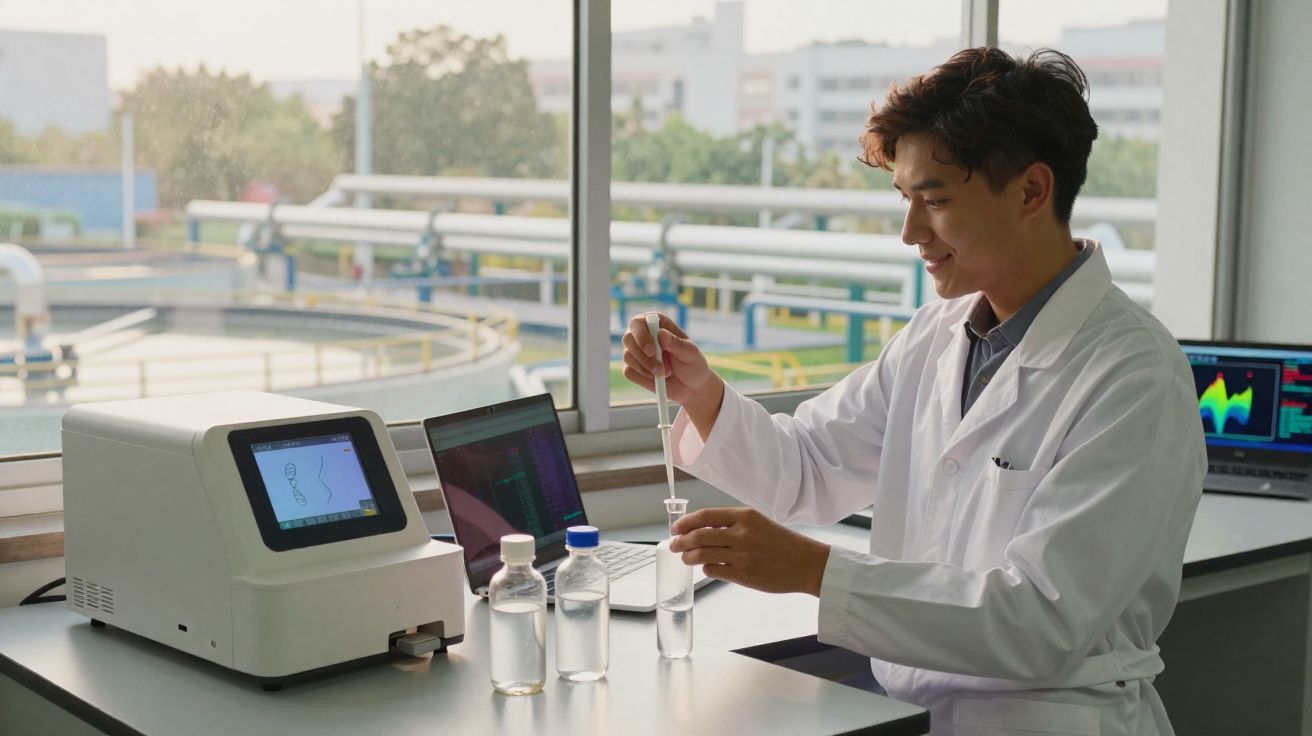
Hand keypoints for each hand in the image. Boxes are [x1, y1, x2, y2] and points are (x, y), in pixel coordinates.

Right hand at [621, 312, 723, 437]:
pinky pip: (629, 372)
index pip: (639, 323)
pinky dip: (643, 377)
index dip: (642, 335)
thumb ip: (676, 343)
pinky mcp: (632, 368)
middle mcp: (642, 335)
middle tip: (661, 369)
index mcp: (657, 323)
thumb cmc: (693, 364)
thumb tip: (661, 334)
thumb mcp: (690, 353)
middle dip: (643, 357)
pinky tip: (656, 378)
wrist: (692, 387)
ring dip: (646, 369)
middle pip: (628, 339)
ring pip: (628, 357)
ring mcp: (635, 352)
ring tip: (665, 373)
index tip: (652, 351)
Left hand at [669, 508, 830, 595]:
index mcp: (745, 516)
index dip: (686, 522)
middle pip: (699, 536)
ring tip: (686, 558)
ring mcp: (742, 556)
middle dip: (681, 541)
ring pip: (702, 554)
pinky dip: (706, 568)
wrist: (808, 564)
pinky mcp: (743, 575)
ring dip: (689, 556)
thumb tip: (703, 530)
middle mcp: (742, 534)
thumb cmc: (784, 543)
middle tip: (674, 545)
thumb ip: (733, 525)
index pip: (706, 516)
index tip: (676, 527)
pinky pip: (714, 570)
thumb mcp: (759, 524)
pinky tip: (708, 567)